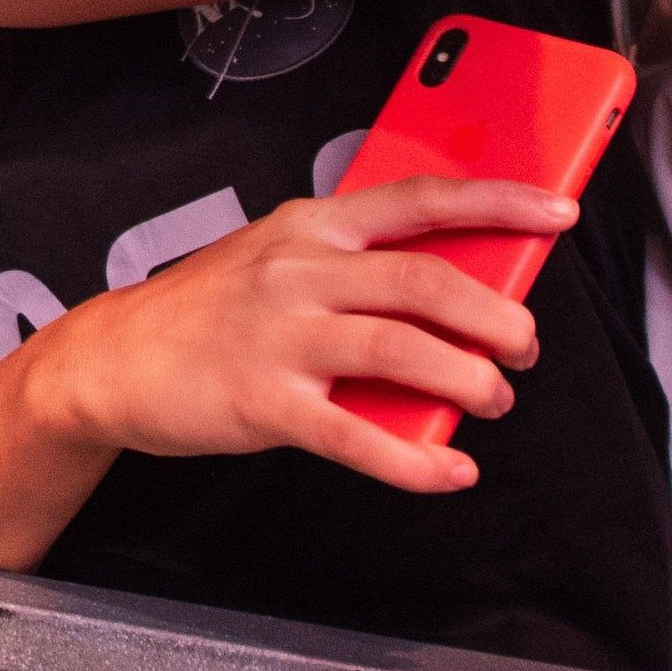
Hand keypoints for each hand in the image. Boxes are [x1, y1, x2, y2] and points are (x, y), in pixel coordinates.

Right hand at [21, 176, 567, 493]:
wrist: (113, 360)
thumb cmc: (208, 311)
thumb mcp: (277, 261)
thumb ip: (354, 270)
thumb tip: (456, 299)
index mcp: (310, 226)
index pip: (418, 200)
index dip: (497, 201)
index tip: (558, 210)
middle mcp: (298, 270)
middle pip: (425, 281)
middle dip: (498, 316)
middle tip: (524, 346)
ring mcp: (280, 335)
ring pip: (402, 348)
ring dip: (469, 379)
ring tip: (493, 399)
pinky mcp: (263, 401)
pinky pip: (356, 435)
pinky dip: (415, 461)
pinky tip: (449, 471)